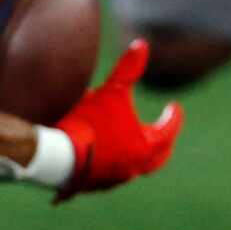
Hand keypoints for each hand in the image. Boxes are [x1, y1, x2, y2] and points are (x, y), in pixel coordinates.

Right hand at [54, 39, 181, 200]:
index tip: (174, 107)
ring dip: (136, 155)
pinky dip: (112, 164)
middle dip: (163, 143)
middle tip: (163, 132)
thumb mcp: (111, 91)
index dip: (174, 117)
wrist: (56, 153)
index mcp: (146, 146)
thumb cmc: (88, 122)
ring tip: (130, 142)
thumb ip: (128, 69)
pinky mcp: (94, 185)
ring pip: (134, 168)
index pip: (169, 131)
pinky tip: (103, 157)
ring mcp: (114, 180)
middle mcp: (135, 167)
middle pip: (158, 158)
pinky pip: (109, 175)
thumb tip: (142, 44)